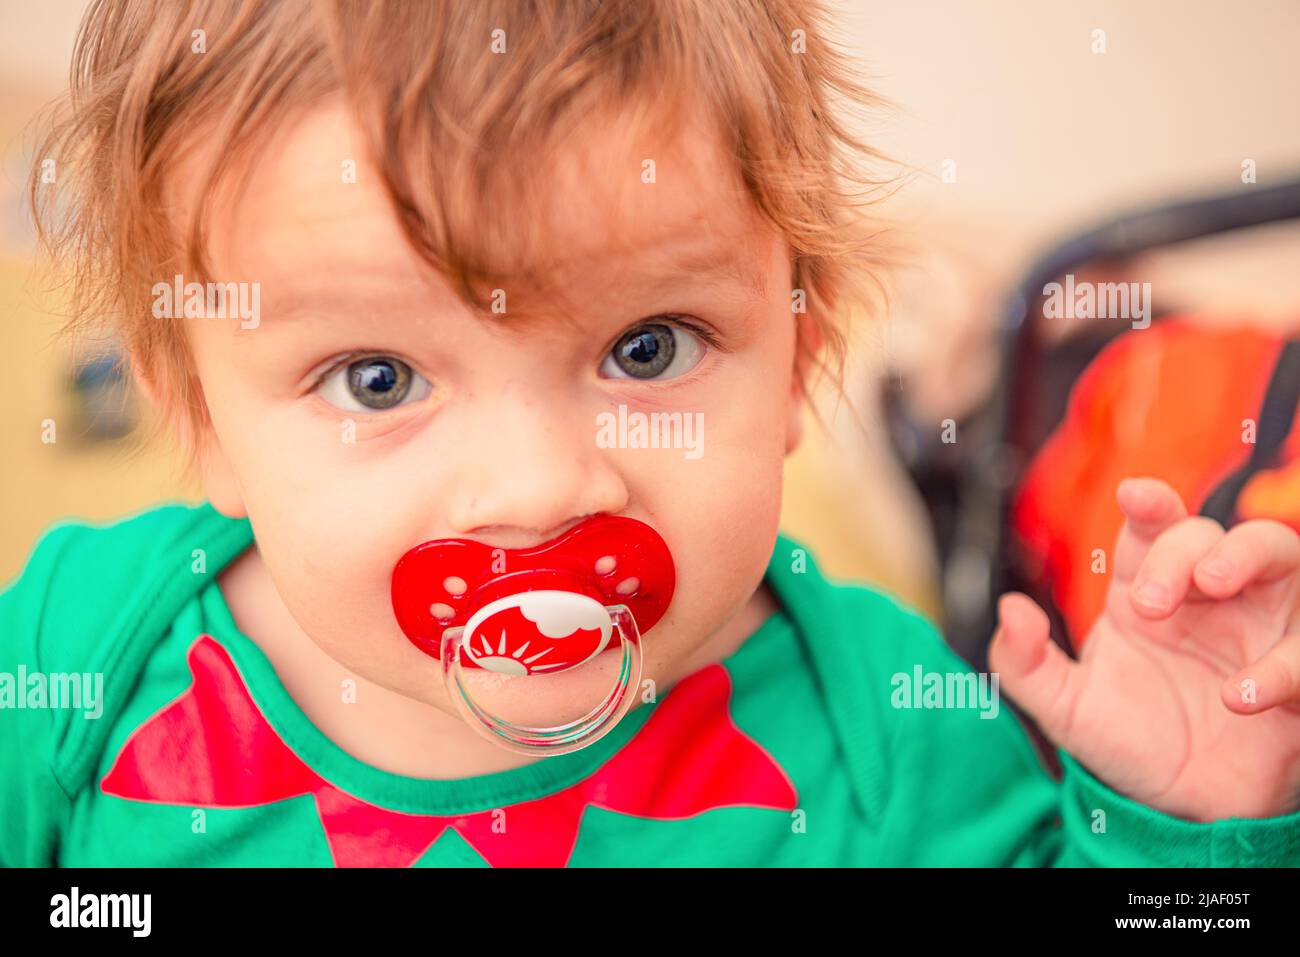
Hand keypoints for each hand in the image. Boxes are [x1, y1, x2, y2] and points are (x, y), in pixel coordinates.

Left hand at [990, 477, 1299, 820]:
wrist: (1177, 809)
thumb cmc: (1128, 739)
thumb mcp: (1064, 707)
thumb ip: (1023, 663)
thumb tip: (1008, 607)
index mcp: (1148, 588)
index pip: (1152, 527)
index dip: (1148, 502)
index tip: (1133, 494)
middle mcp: (1209, 596)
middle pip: (1209, 534)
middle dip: (1182, 550)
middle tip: (1152, 600)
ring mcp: (1261, 629)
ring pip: (1280, 555)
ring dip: (1247, 557)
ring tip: (1214, 584)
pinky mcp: (1296, 677)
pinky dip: (1283, 667)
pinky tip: (1239, 695)